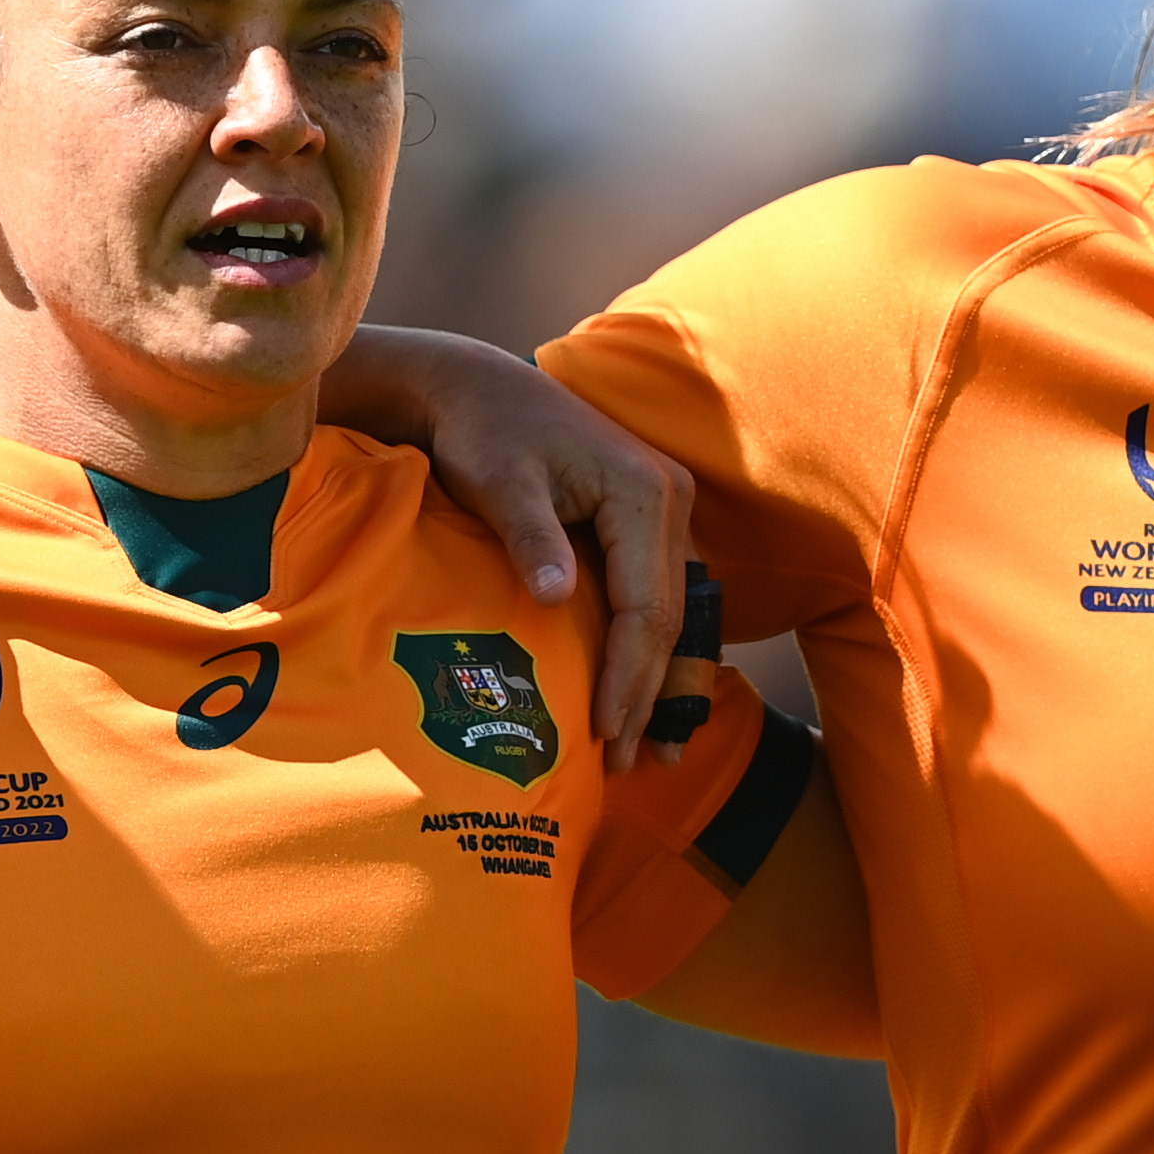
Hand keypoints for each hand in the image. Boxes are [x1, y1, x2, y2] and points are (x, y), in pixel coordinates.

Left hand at [330, 329, 693, 766]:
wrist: (478, 389)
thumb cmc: (483, 433)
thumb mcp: (500, 480)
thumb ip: (531, 538)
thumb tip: (556, 596)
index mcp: (644, 493)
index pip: (646, 606)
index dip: (627, 675)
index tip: (602, 731)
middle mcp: (670, 501)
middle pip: (668, 619)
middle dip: (646, 695)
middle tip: (621, 763)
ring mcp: (666, 513)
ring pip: (675, 615)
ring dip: (661, 683)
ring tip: (647, 752)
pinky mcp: (648, 525)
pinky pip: (664, 599)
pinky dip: (655, 652)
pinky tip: (647, 702)